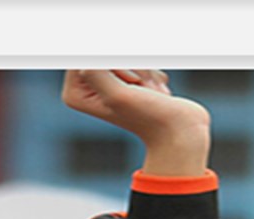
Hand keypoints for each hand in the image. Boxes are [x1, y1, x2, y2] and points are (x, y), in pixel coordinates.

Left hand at [62, 69, 211, 176]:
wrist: (178, 130)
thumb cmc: (148, 116)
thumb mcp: (119, 95)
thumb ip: (97, 73)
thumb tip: (84, 56)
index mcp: (75, 93)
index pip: (87, 56)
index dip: (114, 63)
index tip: (129, 82)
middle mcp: (87, 87)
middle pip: (106, 54)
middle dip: (131, 65)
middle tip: (140, 88)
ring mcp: (107, 82)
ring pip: (124, 55)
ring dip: (144, 69)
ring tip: (149, 91)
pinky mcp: (127, 79)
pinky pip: (139, 59)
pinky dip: (152, 72)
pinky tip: (155, 91)